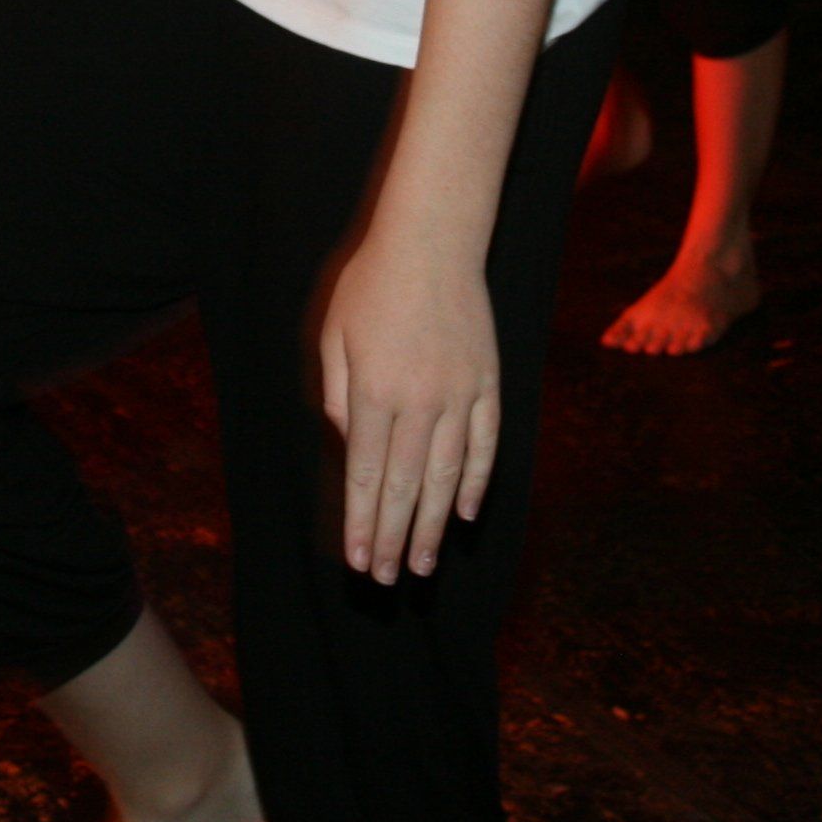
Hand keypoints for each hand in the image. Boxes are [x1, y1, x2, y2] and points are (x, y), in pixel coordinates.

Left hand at [318, 233, 500, 582]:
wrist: (432, 240)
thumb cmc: (371, 285)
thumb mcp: (333, 336)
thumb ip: (336, 397)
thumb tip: (347, 448)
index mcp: (374, 392)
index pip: (366, 475)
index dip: (362, 524)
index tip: (358, 562)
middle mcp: (419, 401)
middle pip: (405, 487)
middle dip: (393, 539)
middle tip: (388, 580)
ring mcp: (460, 394)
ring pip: (446, 476)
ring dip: (432, 525)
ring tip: (422, 565)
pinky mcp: (487, 383)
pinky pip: (484, 445)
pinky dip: (475, 482)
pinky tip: (463, 513)